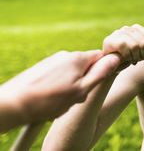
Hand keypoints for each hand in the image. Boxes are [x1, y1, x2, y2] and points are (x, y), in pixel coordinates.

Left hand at [0, 50, 119, 130]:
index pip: (101, 56)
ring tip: (60, 101)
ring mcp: (52, 61)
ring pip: (71, 73)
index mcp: (78, 58)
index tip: (98, 83)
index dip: (104, 70)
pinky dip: (58, 87)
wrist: (12, 103)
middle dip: (85, 81)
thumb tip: (115, 59)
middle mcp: (65, 55)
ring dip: (71, 86)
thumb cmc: (48, 100)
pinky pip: (58, 76)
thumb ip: (100, 74)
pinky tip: (50, 100)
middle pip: (86, 66)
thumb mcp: (80, 91)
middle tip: (77, 98)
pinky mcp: (42, 68)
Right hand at [102, 24, 143, 64]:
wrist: (111, 66)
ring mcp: (118, 33)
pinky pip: (125, 47)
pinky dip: (128, 56)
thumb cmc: (129, 58)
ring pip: (135, 45)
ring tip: (132, 59)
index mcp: (137, 29)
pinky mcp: (110, 40)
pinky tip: (125, 58)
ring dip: (136, 56)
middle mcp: (128, 28)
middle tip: (139, 59)